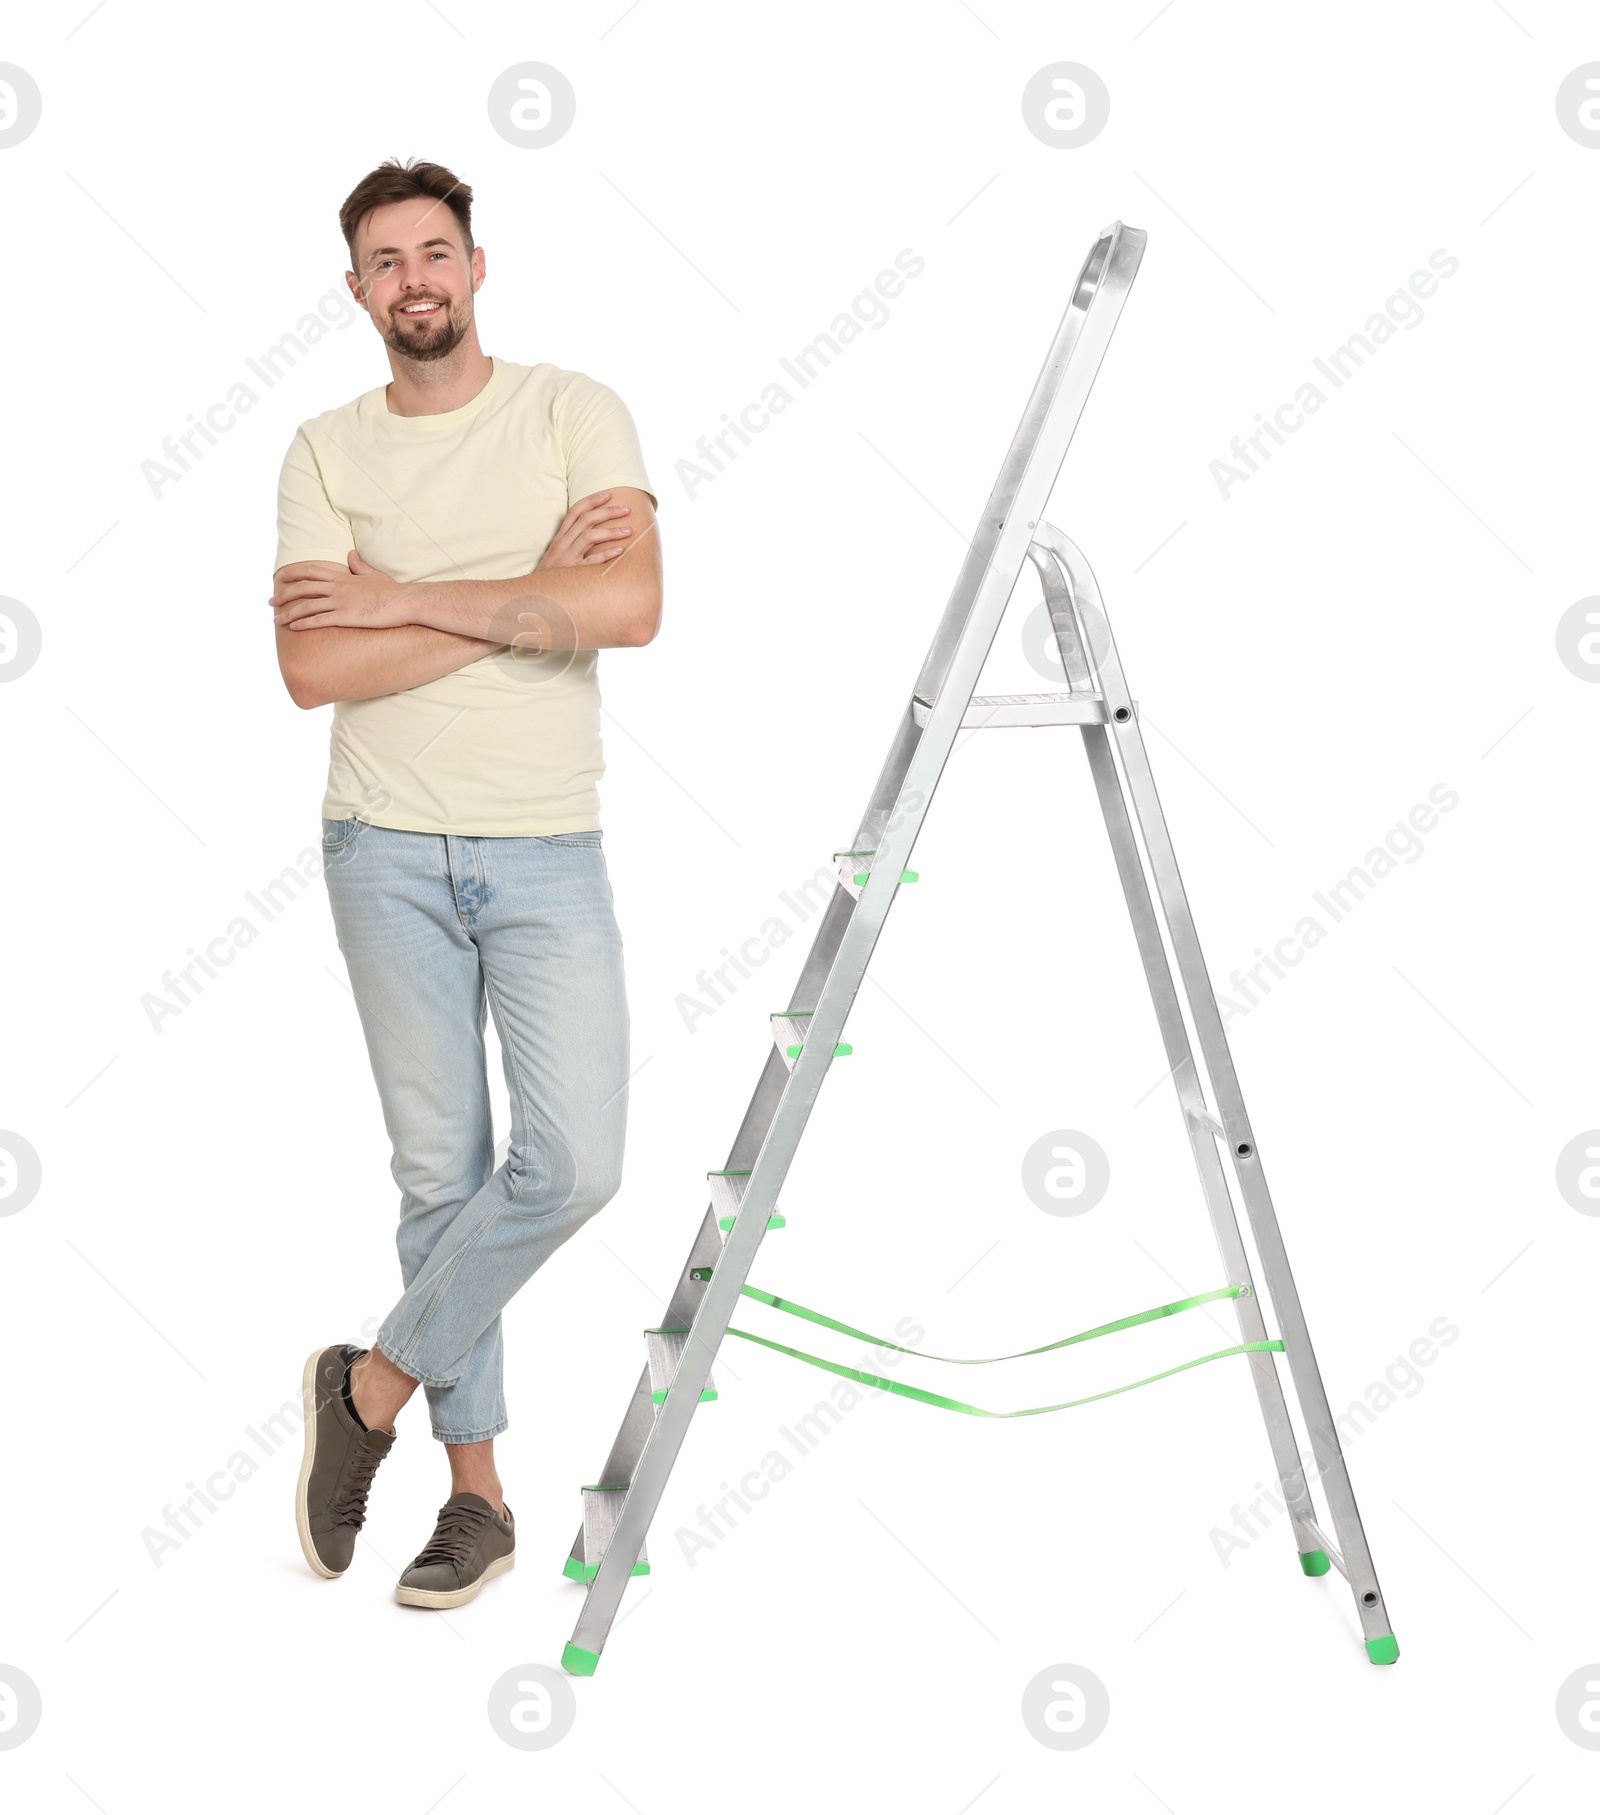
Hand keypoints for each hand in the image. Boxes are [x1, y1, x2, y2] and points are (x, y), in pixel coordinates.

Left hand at [271, 552, 411, 629]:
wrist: (404, 602)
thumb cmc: (392, 591)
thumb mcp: (374, 574)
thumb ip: (359, 565)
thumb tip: (351, 554)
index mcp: (343, 576)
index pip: (310, 571)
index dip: (292, 573)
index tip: (279, 577)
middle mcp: (337, 587)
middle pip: (303, 588)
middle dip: (284, 594)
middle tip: (271, 602)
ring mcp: (340, 602)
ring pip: (307, 606)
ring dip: (288, 613)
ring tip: (276, 620)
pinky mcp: (346, 617)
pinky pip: (319, 620)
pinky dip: (304, 623)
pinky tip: (293, 627)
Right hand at [537, 491, 633, 569]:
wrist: (537, 596)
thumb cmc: (552, 575)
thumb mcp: (559, 554)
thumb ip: (572, 541)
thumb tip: (595, 531)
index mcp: (560, 537)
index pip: (575, 512)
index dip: (592, 500)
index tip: (609, 494)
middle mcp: (562, 544)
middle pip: (586, 520)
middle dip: (608, 512)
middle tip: (627, 509)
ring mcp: (567, 558)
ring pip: (589, 536)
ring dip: (611, 531)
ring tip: (629, 530)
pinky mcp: (572, 573)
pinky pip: (591, 561)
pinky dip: (606, 554)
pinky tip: (620, 551)